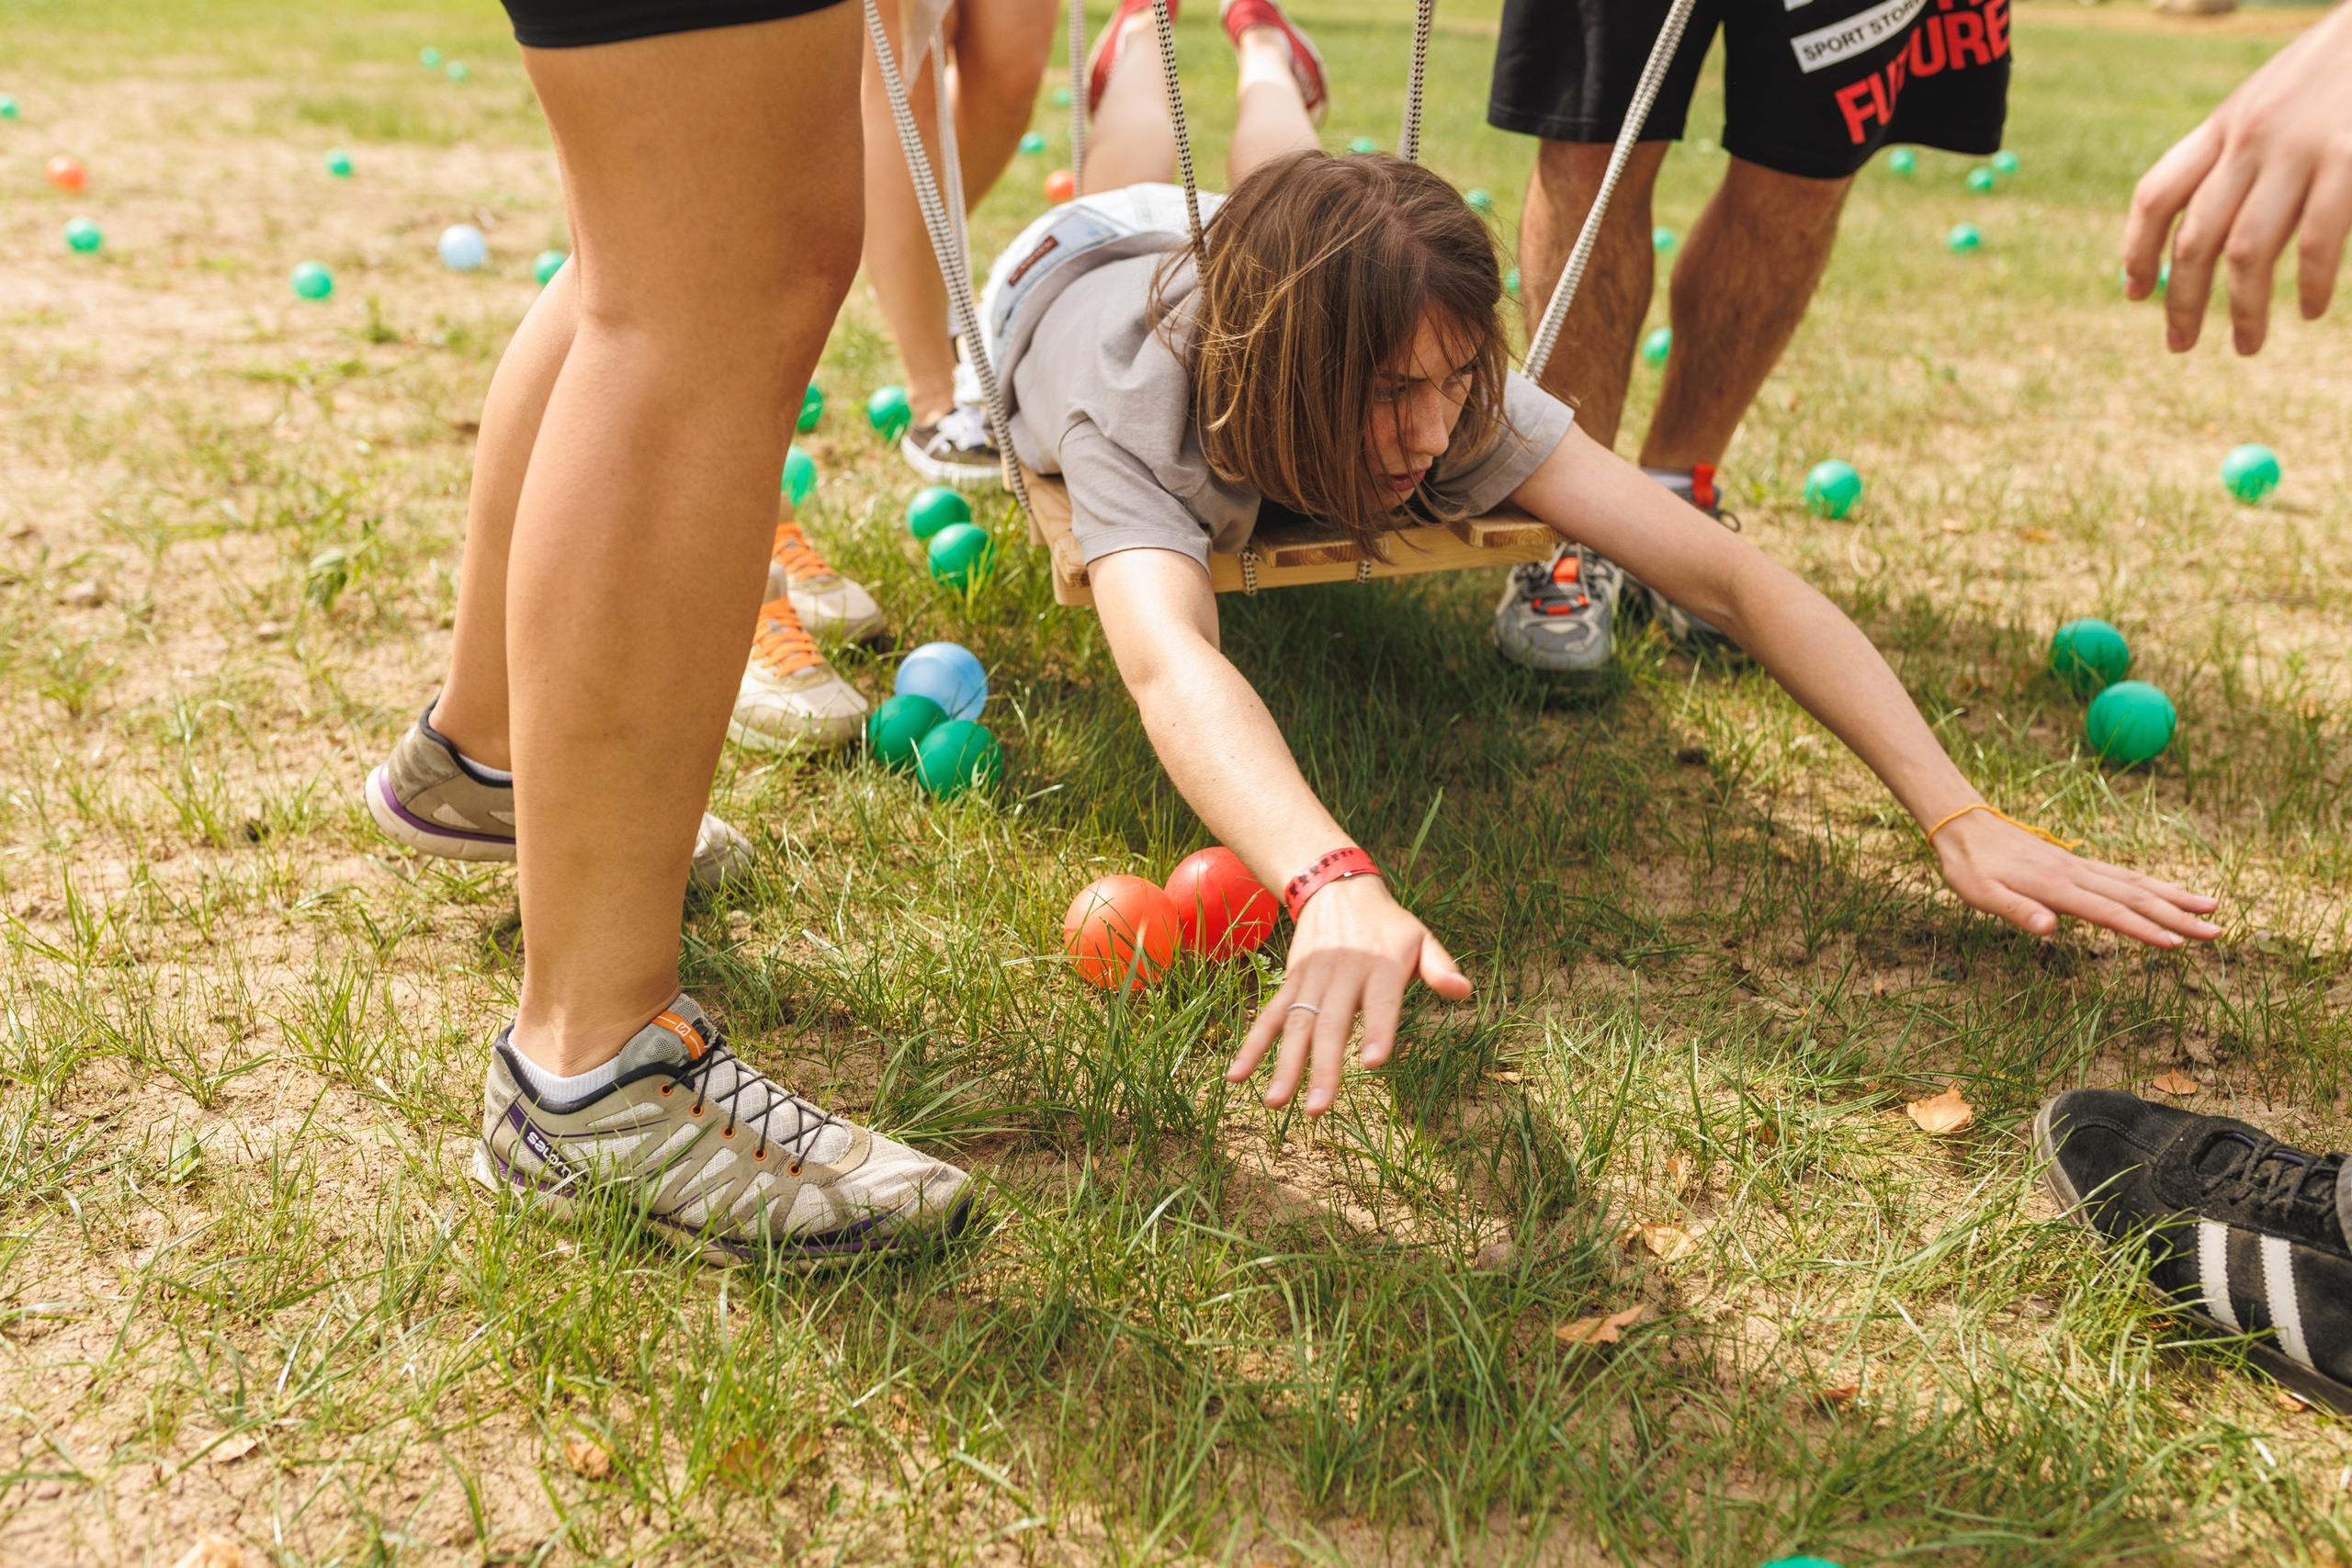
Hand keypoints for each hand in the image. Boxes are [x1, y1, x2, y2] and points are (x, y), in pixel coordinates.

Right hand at [1225, 876, 1471, 1114]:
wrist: (1336, 888)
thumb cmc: (1388, 926)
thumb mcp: (1420, 937)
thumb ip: (1440, 966)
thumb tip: (1464, 991)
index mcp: (1380, 965)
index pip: (1381, 1000)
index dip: (1378, 1029)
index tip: (1373, 1062)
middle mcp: (1342, 974)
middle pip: (1330, 1024)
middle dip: (1322, 1068)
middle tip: (1317, 1109)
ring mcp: (1311, 980)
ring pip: (1295, 1026)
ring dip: (1283, 1065)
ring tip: (1274, 1103)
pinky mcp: (1290, 983)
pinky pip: (1270, 1016)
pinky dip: (1252, 1045)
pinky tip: (1236, 1076)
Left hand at [1930, 808, 2220, 947]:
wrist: (1964, 826)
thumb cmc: (1970, 867)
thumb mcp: (1981, 894)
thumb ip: (2016, 911)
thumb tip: (2049, 929)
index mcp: (2057, 887)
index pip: (2109, 912)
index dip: (2143, 929)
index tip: (2176, 944)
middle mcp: (2076, 874)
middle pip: (2136, 895)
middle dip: (2178, 914)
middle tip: (2217, 931)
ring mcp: (2079, 867)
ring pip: (2135, 882)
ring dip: (2174, 895)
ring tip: (2212, 906)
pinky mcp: (2076, 864)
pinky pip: (2123, 874)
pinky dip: (2151, 884)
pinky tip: (2167, 892)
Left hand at [2122, 2, 2351, 353]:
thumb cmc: (2342, 67)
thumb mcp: (2274, 98)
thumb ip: (2240, 151)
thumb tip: (2210, 227)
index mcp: (2225, 123)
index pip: (2157, 195)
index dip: (2136, 249)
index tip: (2134, 293)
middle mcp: (2251, 138)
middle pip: (2194, 238)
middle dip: (2182, 302)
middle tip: (2179, 345)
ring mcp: (2300, 150)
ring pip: (2247, 252)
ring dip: (2242, 309)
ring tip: (2247, 344)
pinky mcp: (2351, 160)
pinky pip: (2319, 241)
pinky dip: (2310, 284)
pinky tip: (2308, 309)